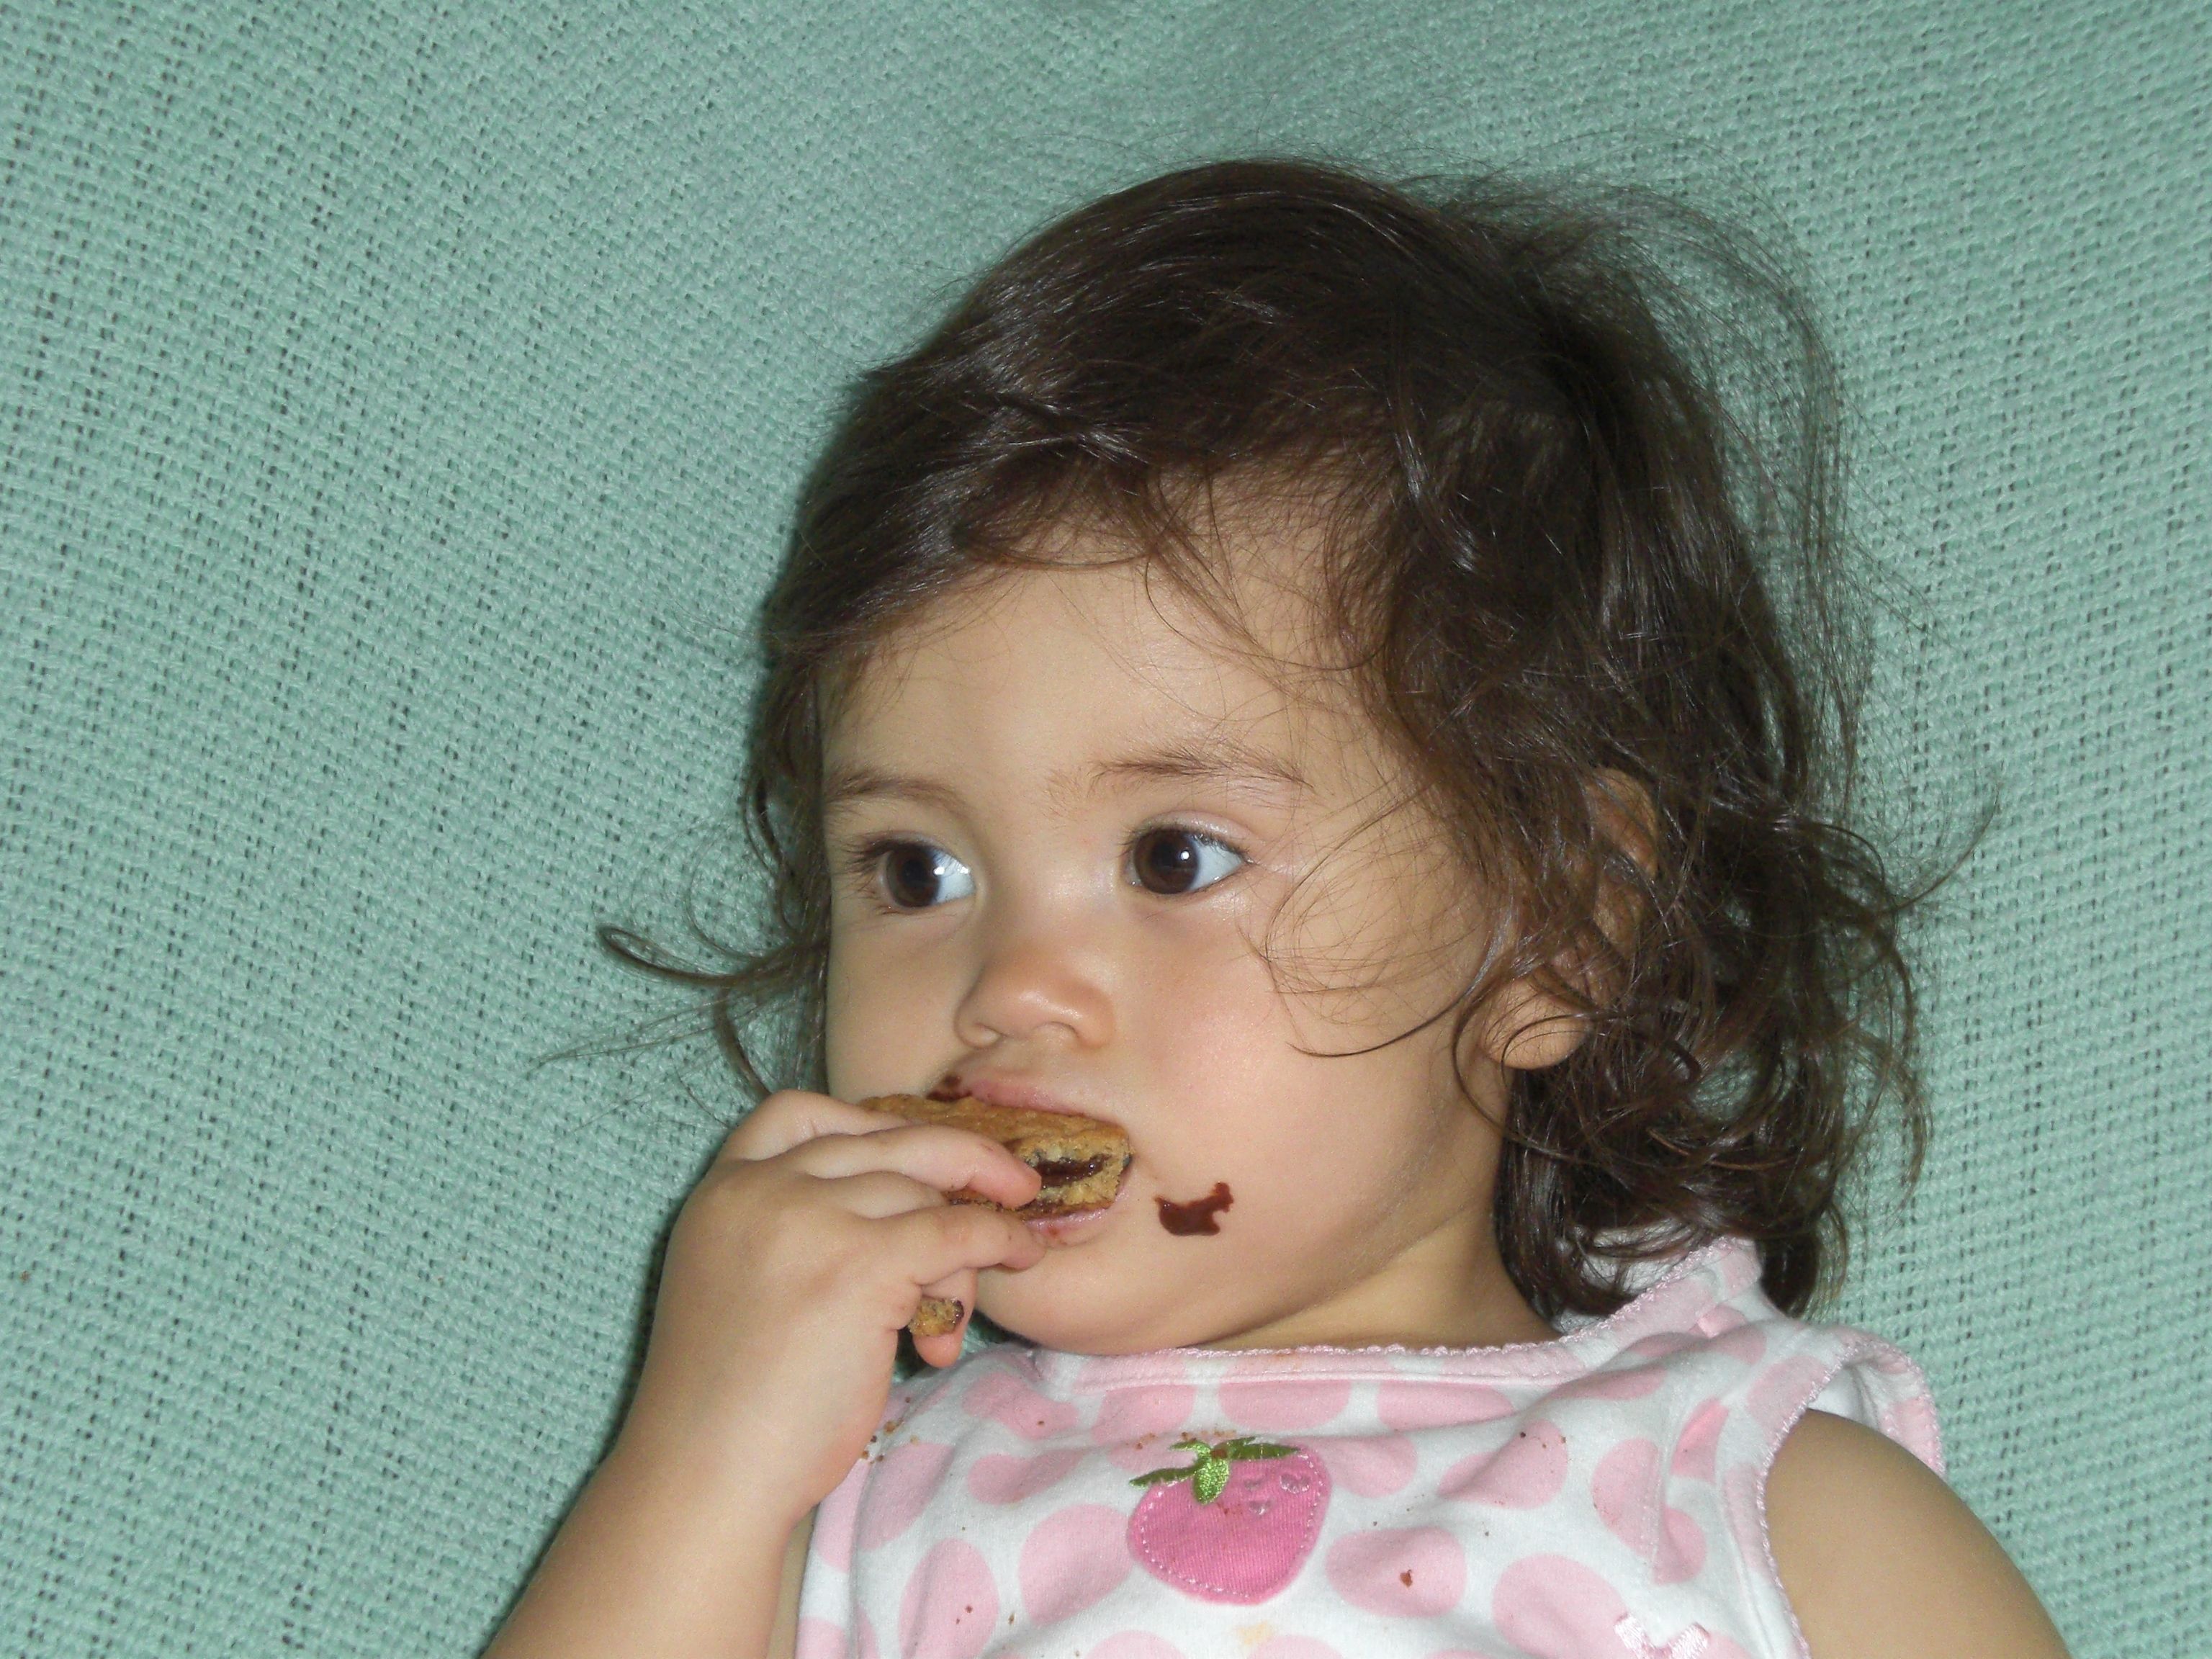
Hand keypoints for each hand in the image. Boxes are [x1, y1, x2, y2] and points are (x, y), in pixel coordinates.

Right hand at [611, 1089, 1045, 1521]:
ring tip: (952, 1317)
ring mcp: (809, 1221)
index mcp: (721, 1193)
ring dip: (962, 1248)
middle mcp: (760, 1190)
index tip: (917, 1155)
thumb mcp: (742, 1283)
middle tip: (1013, 1183)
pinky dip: (1001, 1240)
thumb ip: (793, 1230)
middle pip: (883, 1140)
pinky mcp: (860, 1265)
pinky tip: (1022, 1257)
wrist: (709, 1476)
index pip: (795, 1112)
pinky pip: (958, 1231)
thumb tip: (908, 1201)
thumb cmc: (732, 1405)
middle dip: (958, 1157)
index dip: (868, 1123)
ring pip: (924, 1194)